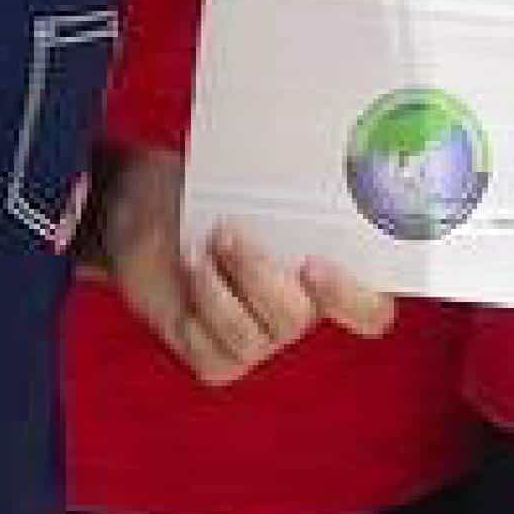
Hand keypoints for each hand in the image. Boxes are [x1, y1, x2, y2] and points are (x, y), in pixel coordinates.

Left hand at [89, 142, 392, 384]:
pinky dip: (199, 297)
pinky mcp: (216, 359)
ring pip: (255, 332)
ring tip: (203, 241)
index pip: (370, 309)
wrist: (143, 213)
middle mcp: (299, 311)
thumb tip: (302, 154)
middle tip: (230, 234)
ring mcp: (258, 340)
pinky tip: (188, 266)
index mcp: (326, 273)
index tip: (316, 262)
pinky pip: (214, 342)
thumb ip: (284, 185)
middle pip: (302, 318)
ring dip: (221, 281)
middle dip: (261, 276)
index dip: (355, 298)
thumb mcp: (248, 180)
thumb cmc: (209, 191)